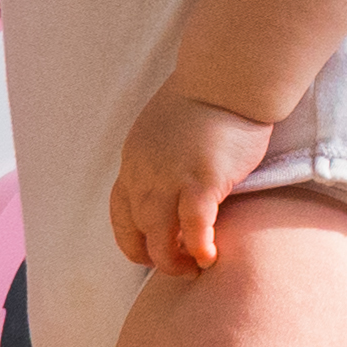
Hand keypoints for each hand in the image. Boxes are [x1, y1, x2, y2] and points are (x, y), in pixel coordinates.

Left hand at [111, 87, 273, 273]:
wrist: (226, 77)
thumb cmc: (208, 95)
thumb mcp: (168, 127)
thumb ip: (165, 155)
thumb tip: (177, 173)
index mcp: (134, 159)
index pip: (121, 210)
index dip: (133, 238)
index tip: (150, 251)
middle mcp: (143, 173)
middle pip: (137, 230)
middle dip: (154, 256)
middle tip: (177, 267)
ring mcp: (170, 179)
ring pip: (160, 237)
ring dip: (174, 261)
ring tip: (193, 268)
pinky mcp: (200, 182)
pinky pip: (194, 229)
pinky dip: (199, 248)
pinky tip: (210, 258)